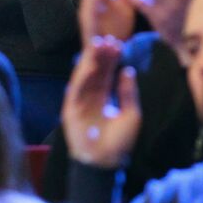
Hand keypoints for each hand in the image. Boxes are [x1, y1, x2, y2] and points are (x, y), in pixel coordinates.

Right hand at [61, 36, 140, 168]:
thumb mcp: (132, 114)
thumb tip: (128, 70)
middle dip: (100, 55)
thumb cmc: (120, 142)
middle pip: (95, 70)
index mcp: (104, 97)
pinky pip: (76, 89)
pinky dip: (83, 77)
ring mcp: (80, 101)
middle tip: (108, 40)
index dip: (111, 58)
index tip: (117, 43)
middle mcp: (91, 96)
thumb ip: (128, 92)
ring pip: (85, 76)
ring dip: (92, 61)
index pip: (107, 72)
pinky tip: (91, 66)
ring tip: (100, 45)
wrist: (106, 163)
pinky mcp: (70, 109)